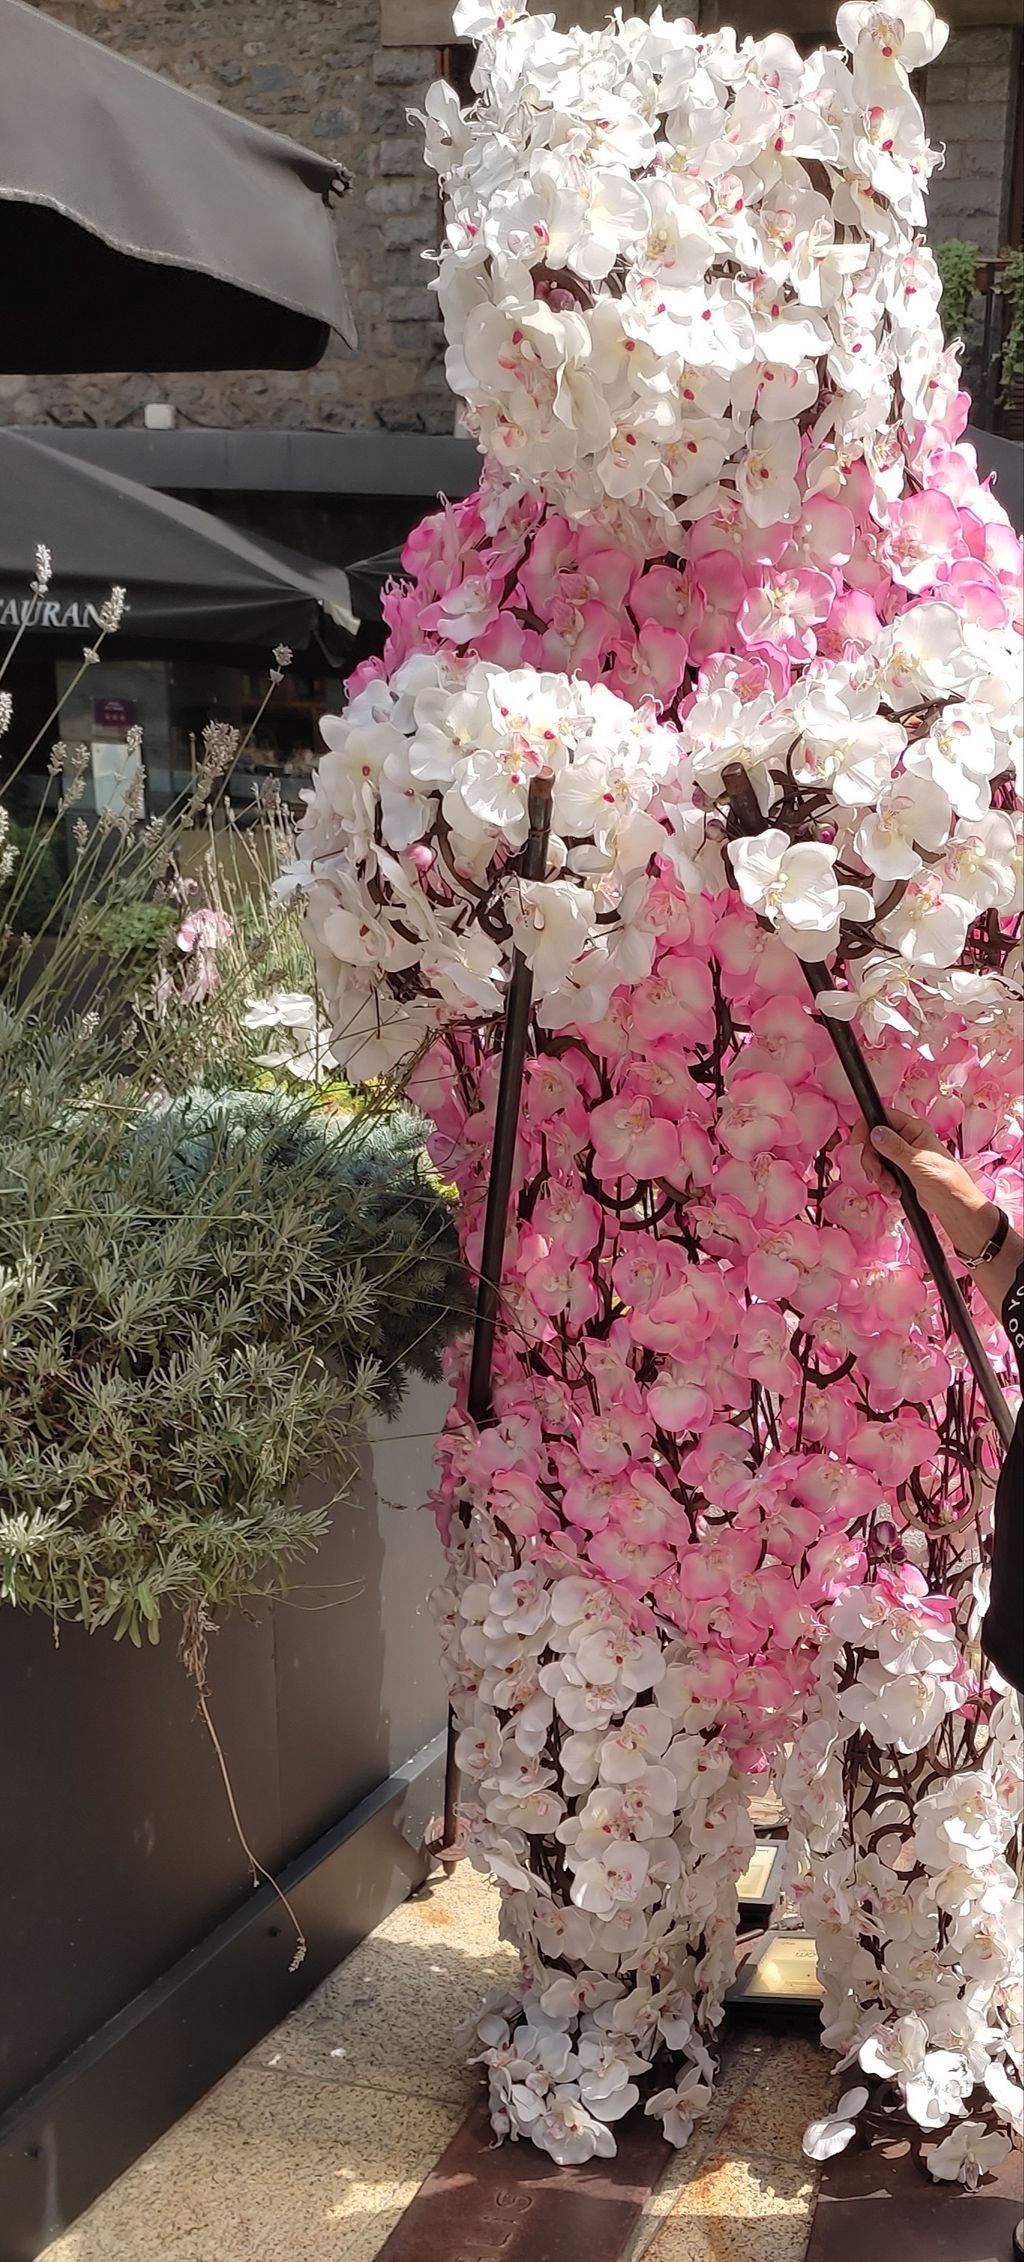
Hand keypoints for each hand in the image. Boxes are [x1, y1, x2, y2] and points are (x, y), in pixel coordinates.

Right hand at [858, 1107, 997, 1259]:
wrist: (953, 1205)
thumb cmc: (946, 1181)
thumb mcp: (917, 1163)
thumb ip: (894, 1148)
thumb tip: (876, 1132)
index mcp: (915, 1129)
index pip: (884, 1117)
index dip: (867, 1127)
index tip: (857, 1141)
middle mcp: (908, 1138)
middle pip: (874, 1140)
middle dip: (872, 1160)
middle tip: (876, 1174)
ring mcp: (903, 1155)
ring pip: (876, 1158)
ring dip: (879, 1174)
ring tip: (890, 1186)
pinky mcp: (901, 1170)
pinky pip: (882, 1172)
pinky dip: (884, 1183)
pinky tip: (894, 1190)